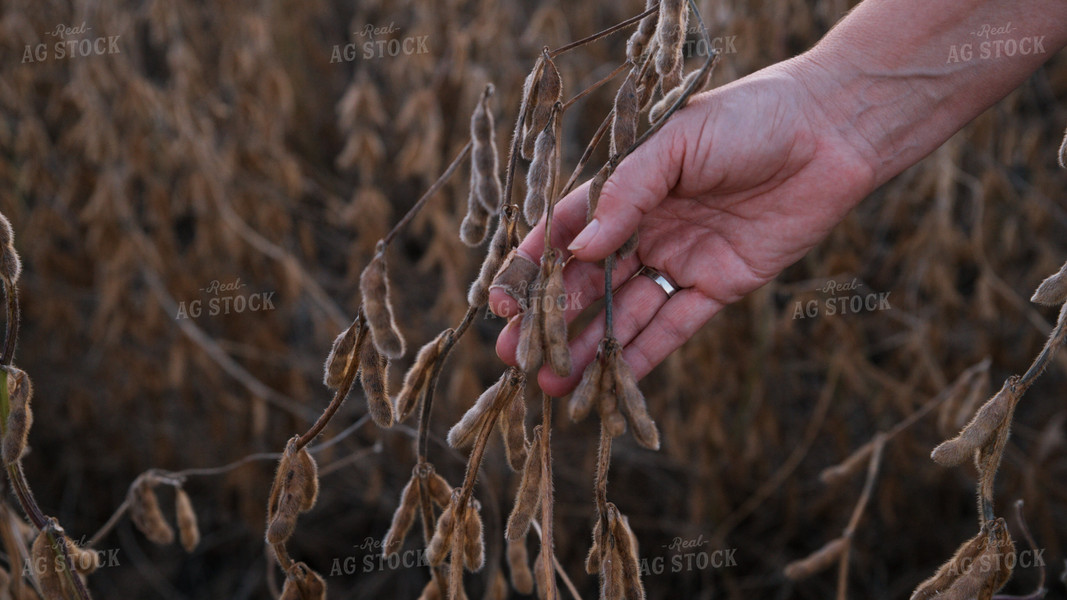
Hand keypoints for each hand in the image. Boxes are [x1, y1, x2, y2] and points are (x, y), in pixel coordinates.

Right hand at [491, 58, 875, 395]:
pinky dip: (642, 358)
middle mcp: (646, 228)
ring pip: (624, 314)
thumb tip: (578, 250)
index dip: (531, 268)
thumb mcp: (676, 143)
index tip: (500, 302)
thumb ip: (625, 195)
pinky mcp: (718, 287)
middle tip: (515, 358)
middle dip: (550, 321)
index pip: (564, 233)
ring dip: (588, 350)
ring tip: (552, 385)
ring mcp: (679, 260)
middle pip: (588, 283)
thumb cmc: (748, 120)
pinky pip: (673, 328)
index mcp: (626, 188)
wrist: (829, 133)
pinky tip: (609, 385)